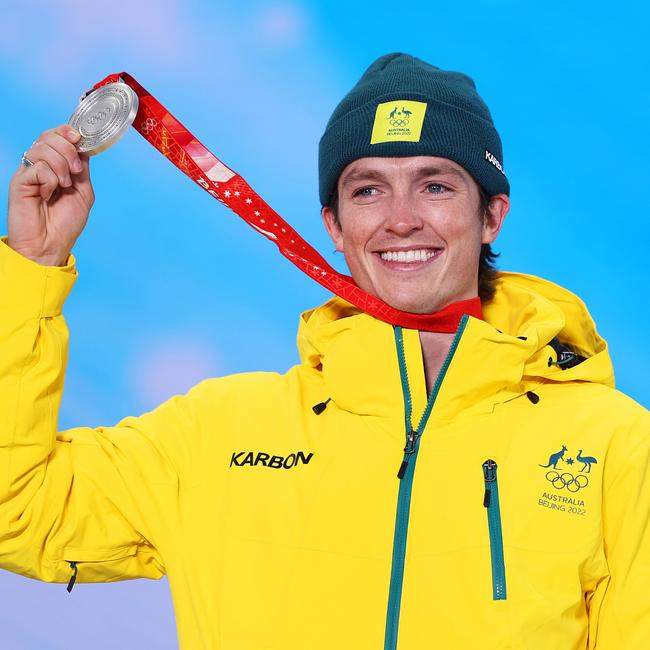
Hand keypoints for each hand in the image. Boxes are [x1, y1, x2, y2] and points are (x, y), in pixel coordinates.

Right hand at [7, 125, 94, 265]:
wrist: (50, 246)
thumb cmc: (65, 223)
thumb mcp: (83, 192)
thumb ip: (82, 169)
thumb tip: (83, 146)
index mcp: (55, 165)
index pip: (57, 136)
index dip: (68, 131)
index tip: (78, 138)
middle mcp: (40, 165)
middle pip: (49, 136)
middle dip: (68, 149)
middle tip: (75, 171)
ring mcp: (28, 172)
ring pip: (42, 147)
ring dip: (61, 165)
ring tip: (64, 186)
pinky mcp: (20, 181)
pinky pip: (38, 167)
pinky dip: (50, 180)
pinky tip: (47, 194)